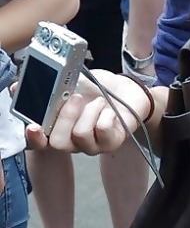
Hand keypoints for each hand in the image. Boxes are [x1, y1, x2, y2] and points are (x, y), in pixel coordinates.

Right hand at [23, 69, 152, 155]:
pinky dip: (106, 115)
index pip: (39, 143)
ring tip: (98, 102)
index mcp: (57, 128)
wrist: (126, 88)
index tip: (33, 126)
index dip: (34, 138)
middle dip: (66, 117)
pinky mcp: (112, 143)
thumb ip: (50, 86)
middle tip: (77, 97)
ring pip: (80, 136)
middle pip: (58, 143)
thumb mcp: (71, 82)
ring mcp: (92, 145)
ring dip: (89, 112)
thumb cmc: (95, 88)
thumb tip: (24, 84)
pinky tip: (110, 110)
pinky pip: (103, 131)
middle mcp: (72, 141)